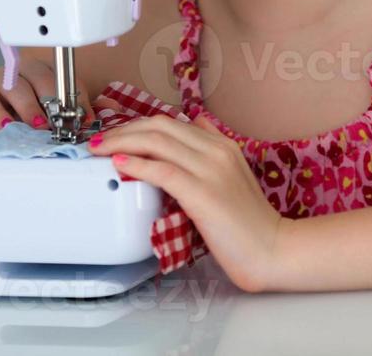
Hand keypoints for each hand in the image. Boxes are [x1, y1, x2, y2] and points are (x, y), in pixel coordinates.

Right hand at [0, 61, 97, 133]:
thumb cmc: (20, 126)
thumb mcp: (48, 122)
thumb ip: (67, 118)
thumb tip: (88, 121)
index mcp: (44, 74)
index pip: (65, 78)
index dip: (76, 97)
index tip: (84, 117)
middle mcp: (21, 72)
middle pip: (41, 76)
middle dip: (53, 98)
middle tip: (60, 119)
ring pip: (16, 85)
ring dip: (29, 106)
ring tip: (38, 125)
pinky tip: (8, 125)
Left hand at [89, 108, 287, 292]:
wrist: (272, 249)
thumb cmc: (249, 222)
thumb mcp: (234, 174)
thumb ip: (213, 149)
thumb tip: (196, 122)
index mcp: (222, 145)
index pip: (171, 122)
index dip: (137, 125)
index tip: (116, 135)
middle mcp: (216, 151)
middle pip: (160, 126)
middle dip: (124, 130)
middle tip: (99, 141)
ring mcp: (211, 170)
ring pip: (158, 142)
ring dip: (122, 142)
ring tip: (100, 150)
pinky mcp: (203, 194)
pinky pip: (163, 171)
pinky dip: (137, 164)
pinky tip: (120, 164)